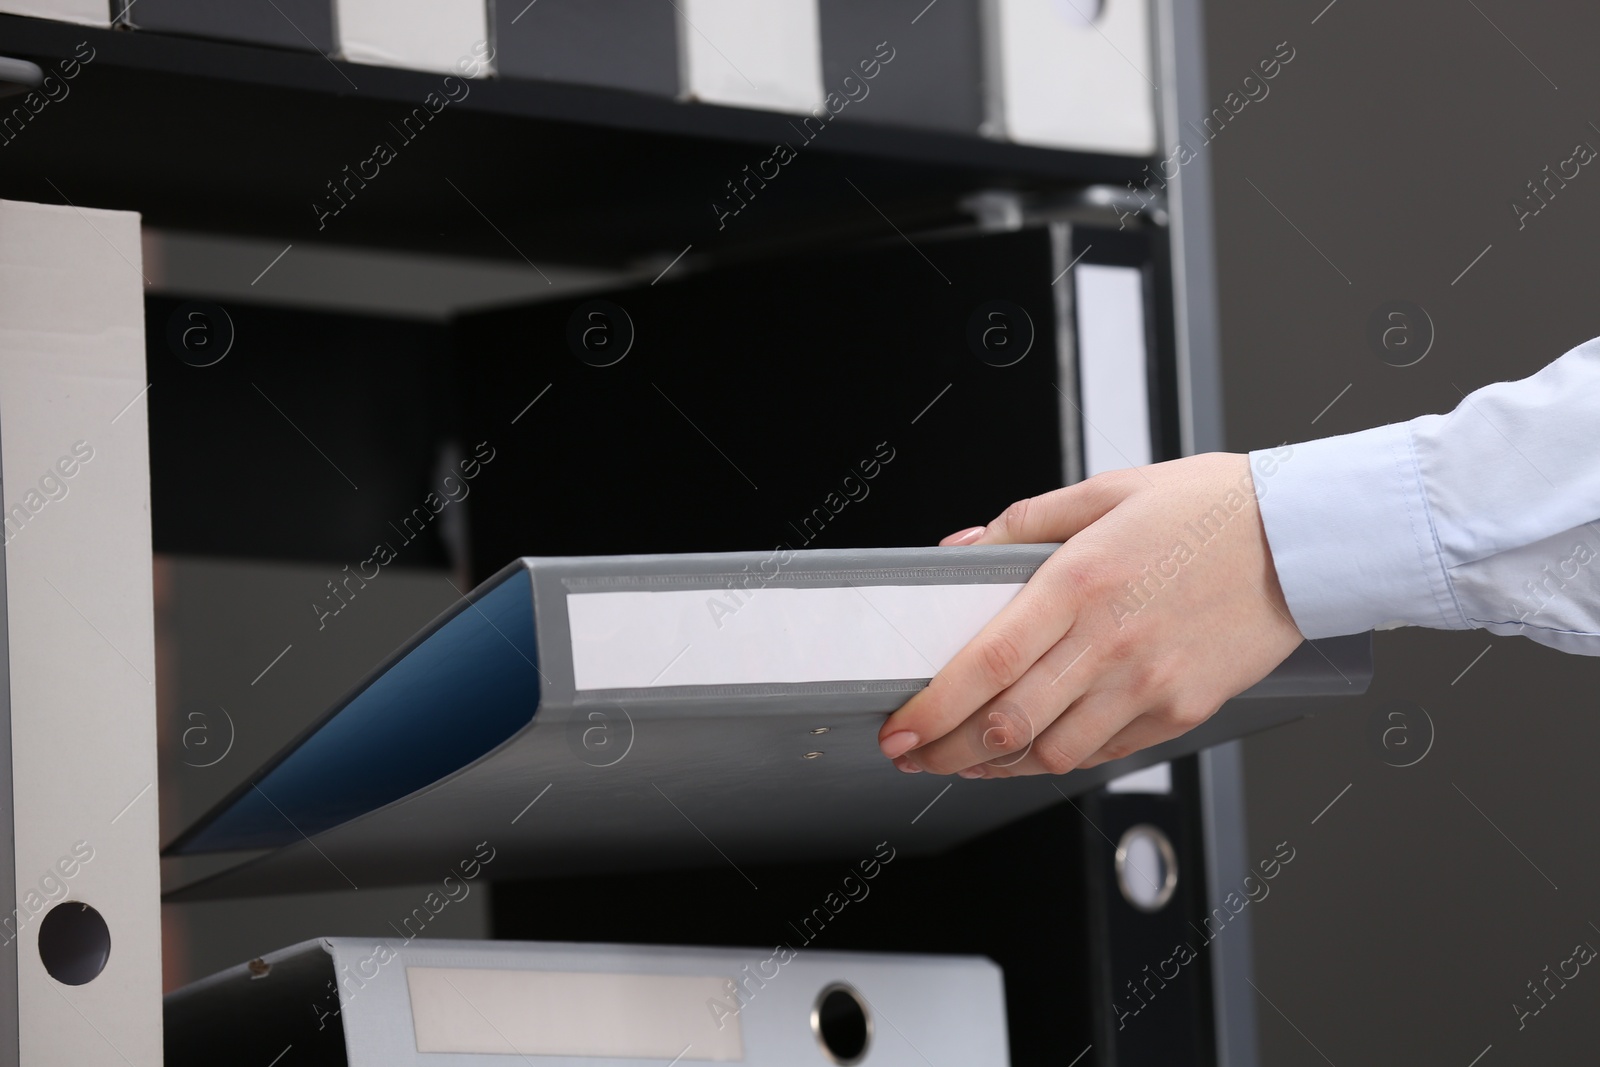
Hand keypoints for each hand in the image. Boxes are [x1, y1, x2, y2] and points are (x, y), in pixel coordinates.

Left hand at [876, 452, 1304, 776]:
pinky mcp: (1182, 710)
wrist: (1305, 539)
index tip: (899, 726)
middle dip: (945, 750)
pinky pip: (1104, 753)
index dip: (934, 706)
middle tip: (913, 753)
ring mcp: (1149, 684)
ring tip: (959, 760)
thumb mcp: (1109, 491)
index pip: (987, 661)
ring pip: (1053, 753)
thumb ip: (1025, 521)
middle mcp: (1111, 642)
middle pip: (1008, 722)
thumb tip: (964, 547)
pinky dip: (1056, 761)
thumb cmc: (1211, 509)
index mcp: (1081, 581)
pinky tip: (1029, 754)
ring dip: (994, 766)